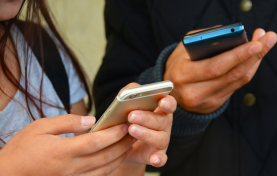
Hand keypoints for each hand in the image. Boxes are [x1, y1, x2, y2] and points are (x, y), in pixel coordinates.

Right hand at [0, 114, 134, 175]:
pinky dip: (109, 168)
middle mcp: (72, 167)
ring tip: (128, 145)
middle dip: (122, 144)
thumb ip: (67, 122)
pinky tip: (114, 159)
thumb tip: (90, 120)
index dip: (114, 133)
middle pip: (105, 156)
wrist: (8, 175)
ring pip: (104, 169)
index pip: (97, 141)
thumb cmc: (22, 149)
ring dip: (119, 157)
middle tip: (134, 133)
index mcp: (64, 151)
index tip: (124, 124)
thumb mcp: (40, 127)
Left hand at [110, 83, 176, 174]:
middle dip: (147, 117)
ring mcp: (162, 140)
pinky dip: (159, 159)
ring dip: (146, 134)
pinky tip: (153, 159)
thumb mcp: (127, 104)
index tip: (161, 102)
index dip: (167, 102)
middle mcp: (164, 125)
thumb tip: (132, 90)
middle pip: (162, 120)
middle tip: (131, 116)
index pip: (169, 104)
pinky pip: (161, 158)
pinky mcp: (157, 155)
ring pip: (160, 138)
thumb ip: (130, 92)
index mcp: (160, 110)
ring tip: (131, 130)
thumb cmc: (127, 119)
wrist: (122, 144)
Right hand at [164, 27, 276, 113]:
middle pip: (232, 74)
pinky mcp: (214, 104)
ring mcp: (206, 101)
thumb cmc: (178, 65)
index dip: (237, 56)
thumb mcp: (183, 49)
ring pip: (238, 81)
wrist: (170, 91)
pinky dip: (248, 70)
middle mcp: (194, 92)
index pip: (215, 66)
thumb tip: (231, 35)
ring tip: (265, 44)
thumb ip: (204, 39)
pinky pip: (237, 86)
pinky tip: (254, 58)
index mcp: (183, 75)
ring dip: (255, 61)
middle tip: (269, 38)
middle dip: (254, 55)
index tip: (255, 43)